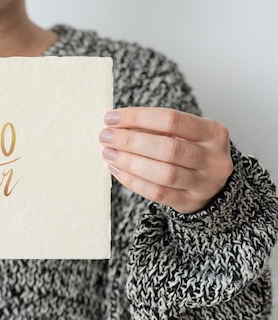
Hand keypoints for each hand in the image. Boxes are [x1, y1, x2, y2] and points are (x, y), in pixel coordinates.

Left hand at [99, 107, 232, 213]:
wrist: (213, 185)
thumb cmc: (190, 151)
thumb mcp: (184, 134)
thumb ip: (155, 128)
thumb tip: (114, 124)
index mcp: (213, 132)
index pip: (171, 119)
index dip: (137, 117)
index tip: (111, 118)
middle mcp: (214, 158)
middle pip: (167, 148)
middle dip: (130, 141)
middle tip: (105, 136)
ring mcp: (205, 183)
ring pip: (164, 173)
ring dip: (130, 162)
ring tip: (108, 153)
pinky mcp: (191, 202)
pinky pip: (158, 193)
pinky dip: (133, 181)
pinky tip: (117, 170)